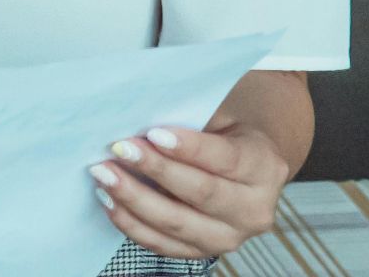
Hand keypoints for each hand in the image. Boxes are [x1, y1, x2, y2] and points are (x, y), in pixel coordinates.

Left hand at [89, 119, 291, 257]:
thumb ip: (189, 120)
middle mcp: (253, 209)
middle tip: (119, 149)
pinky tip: (109, 200)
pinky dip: (131, 223)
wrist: (241, 170)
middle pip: (201, 192)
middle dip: (155, 170)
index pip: (225, 158)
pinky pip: (162, 244)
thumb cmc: (220, 135)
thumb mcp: (219, 118)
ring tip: (104, 174)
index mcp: (263, 167)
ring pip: (177, 223)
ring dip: (134, 199)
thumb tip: (139, 115)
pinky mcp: (202, 252)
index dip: (189, 148)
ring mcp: (229, 237)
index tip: (152, 133)